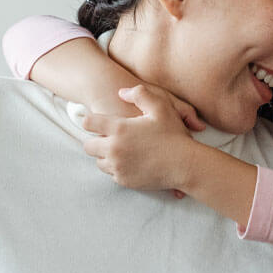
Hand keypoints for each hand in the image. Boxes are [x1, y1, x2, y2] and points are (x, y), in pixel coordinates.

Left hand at [82, 83, 202, 193]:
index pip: (89, 123)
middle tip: (107, 138)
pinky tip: (130, 162)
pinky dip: (117, 168)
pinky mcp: (124, 180)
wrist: (185, 165)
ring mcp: (118, 167)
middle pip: (88, 146)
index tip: (96, 121)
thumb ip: (140, 94)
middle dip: (95, 141)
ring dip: (105, 156)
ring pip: (99, 162)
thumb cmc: (174, 135)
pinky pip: (112, 174)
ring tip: (121, 150)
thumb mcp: (161, 107)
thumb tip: (121, 92)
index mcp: (119, 129)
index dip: (90, 120)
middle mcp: (114, 149)